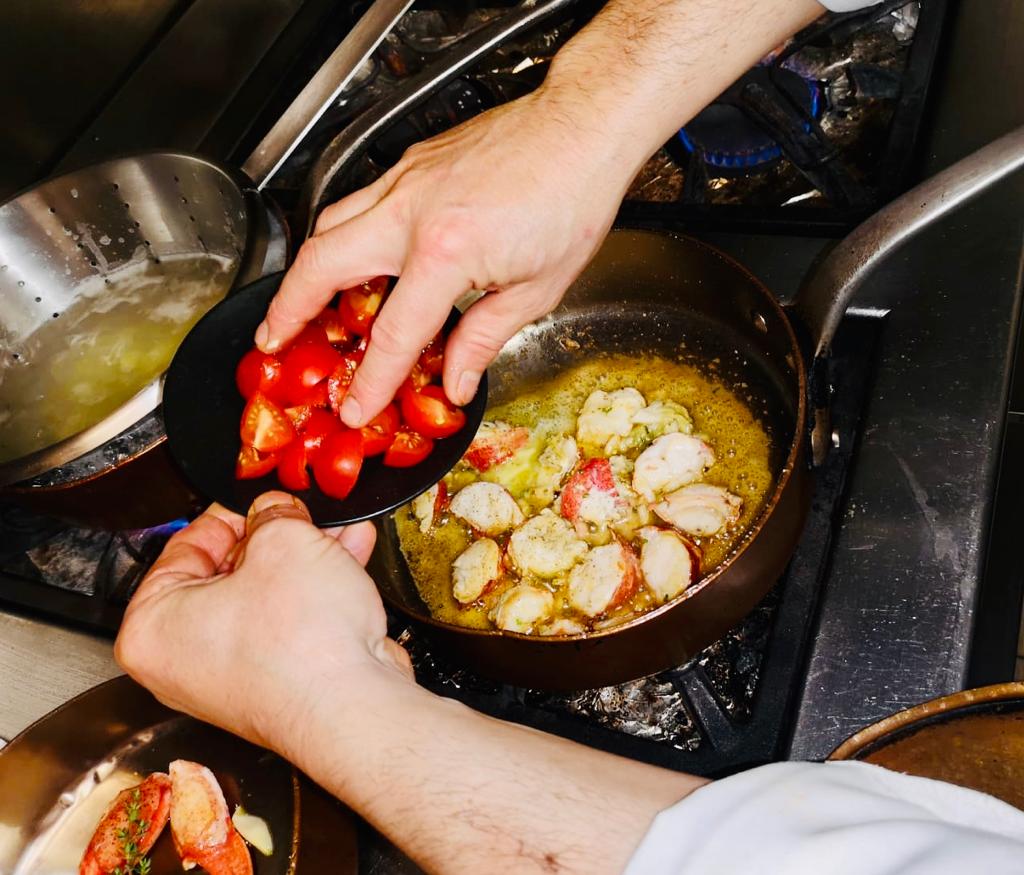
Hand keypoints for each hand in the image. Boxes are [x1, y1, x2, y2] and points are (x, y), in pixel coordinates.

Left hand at [114, 492, 413, 759]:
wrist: (353, 707)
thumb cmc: (300, 646)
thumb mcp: (283, 540)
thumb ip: (273, 513)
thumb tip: (275, 510)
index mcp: (152, 627)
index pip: (184, 547)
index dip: (230, 512)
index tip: (257, 497)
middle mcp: (184, 660)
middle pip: (229, 572)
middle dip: (276, 536)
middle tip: (299, 512)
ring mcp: (232, 676)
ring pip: (267, 595)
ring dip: (306, 558)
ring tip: (337, 530)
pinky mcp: (277, 684)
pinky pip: (290, 622)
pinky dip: (318, 590)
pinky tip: (349, 558)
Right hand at [254, 85, 637, 426]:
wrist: (585, 126)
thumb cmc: (573, 197)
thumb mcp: (537, 289)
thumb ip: (483, 338)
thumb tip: (458, 381)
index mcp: (446, 251)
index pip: (393, 333)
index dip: (370, 380)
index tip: (356, 408)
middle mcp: (412, 211)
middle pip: (322, 263)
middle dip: (288, 309)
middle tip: (274, 341)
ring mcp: (407, 180)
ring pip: (330, 222)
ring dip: (308, 267)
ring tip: (304, 303)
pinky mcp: (413, 164)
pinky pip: (360, 201)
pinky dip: (346, 233)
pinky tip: (360, 256)